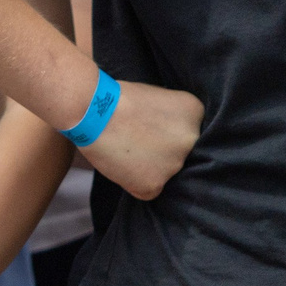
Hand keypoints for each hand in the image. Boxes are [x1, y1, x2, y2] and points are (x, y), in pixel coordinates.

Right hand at [77, 80, 203, 200]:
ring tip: (124, 149)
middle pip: (178, 153)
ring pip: (164, 172)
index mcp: (194, 113)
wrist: (91, 109)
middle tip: (135, 139)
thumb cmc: (117, 98)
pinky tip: (121, 164)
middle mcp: (191, 139)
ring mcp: (174, 164)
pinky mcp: (154, 184)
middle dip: (160, 149)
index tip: (148, 124)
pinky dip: (134, 182)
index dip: (165, 130)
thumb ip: (170, 116)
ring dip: (147, 166)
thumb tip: (167, 134)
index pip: (186, 131)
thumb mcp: (157, 95)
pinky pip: (148, 189)